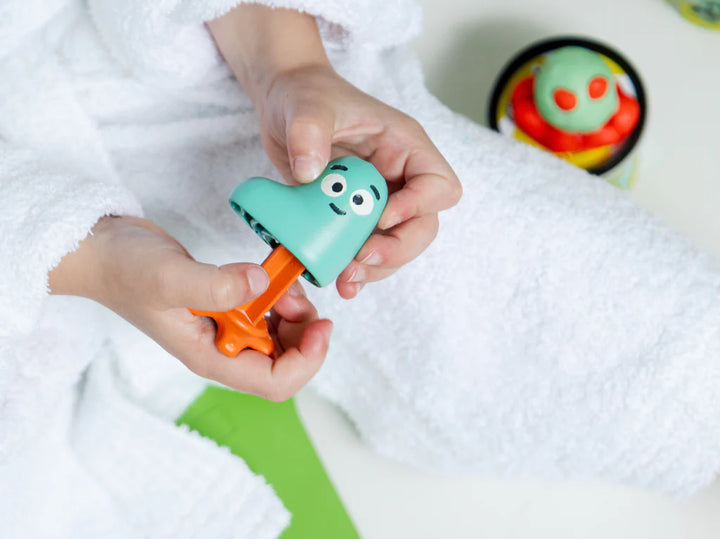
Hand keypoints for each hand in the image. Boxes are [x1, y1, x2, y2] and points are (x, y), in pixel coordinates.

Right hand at [49, 216, 332, 400]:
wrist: (104, 251)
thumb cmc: (126, 271)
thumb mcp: (169, 277)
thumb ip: (216, 285)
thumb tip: (261, 283)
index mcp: (210, 357)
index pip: (273, 382)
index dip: (307, 362)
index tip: (321, 327)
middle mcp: (222, 350)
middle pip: (285, 363)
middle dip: (304, 334)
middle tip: (297, 296)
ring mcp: (226, 330)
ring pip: (281, 338)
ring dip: (294, 314)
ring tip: (282, 283)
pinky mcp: (228, 307)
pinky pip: (268, 313)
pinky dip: (280, 298)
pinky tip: (271, 278)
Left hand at [207, 6, 461, 298]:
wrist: (283, 106)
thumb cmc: (305, 95)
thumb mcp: (306, 107)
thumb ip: (309, 133)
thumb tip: (310, 171)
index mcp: (404, 147)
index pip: (439, 185)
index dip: (419, 207)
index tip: (382, 217)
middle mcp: (399, 178)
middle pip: (423, 226)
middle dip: (396, 249)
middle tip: (361, 260)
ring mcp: (378, 200)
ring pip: (397, 245)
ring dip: (377, 268)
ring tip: (346, 278)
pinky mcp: (355, 217)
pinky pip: (367, 250)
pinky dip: (356, 269)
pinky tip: (339, 280)